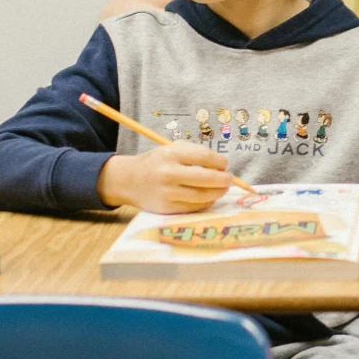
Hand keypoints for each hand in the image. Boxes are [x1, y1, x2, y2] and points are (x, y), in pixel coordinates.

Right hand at [97, 143, 230, 212]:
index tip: (224, 164)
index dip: (219, 161)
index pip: (203, 156)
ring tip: (222, 188)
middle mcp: (168, 174)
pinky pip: (194, 207)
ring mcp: (167, 193)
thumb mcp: (170, 149)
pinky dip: (206, 202)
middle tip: (229, 179)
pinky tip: (209, 197)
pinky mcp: (168, 208)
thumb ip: (194, 153)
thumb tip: (220, 165)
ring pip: (202, 196)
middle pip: (205, 178)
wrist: (129, 181)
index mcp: (170, 154)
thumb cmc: (156, 163)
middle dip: (223, 179)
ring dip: (218, 193)